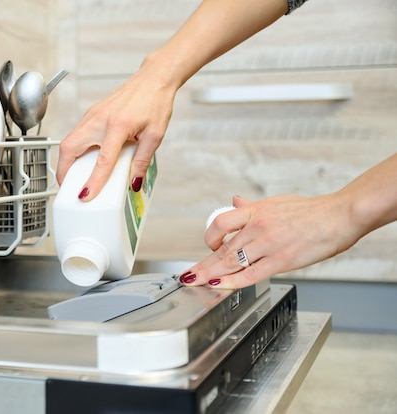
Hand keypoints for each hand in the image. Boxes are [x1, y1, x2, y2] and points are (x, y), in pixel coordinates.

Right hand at [56, 64, 175, 200]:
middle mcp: (99, 119)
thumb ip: (142, 160)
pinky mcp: (92, 113)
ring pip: (69, 140)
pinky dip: (74, 149)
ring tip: (74, 176)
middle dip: (64, 170)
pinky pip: (76, 134)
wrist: (153, 78)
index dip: (93, 181)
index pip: (102, 160)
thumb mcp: (155, 135)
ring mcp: (92, 115)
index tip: (86, 195)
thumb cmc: (155, 101)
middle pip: (69, 147)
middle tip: (68, 187)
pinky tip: (83, 159)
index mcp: (118, 125)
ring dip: (67, 160)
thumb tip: (134, 182)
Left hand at [180, 194, 361, 288]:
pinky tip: (221, 285)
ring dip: (211, 274)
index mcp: (256, 211)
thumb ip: (252, 206)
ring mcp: (268, 244)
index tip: (208, 247)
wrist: (339, 215)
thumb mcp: (276, 202)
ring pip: (231, 261)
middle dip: (202, 264)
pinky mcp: (282, 260)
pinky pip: (251, 273)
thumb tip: (235, 201)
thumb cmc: (311, 211)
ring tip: (196, 283)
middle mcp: (258, 226)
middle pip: (222, 248)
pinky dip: (233, 281)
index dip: (210, 237)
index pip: (221, 222)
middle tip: (187, 275)